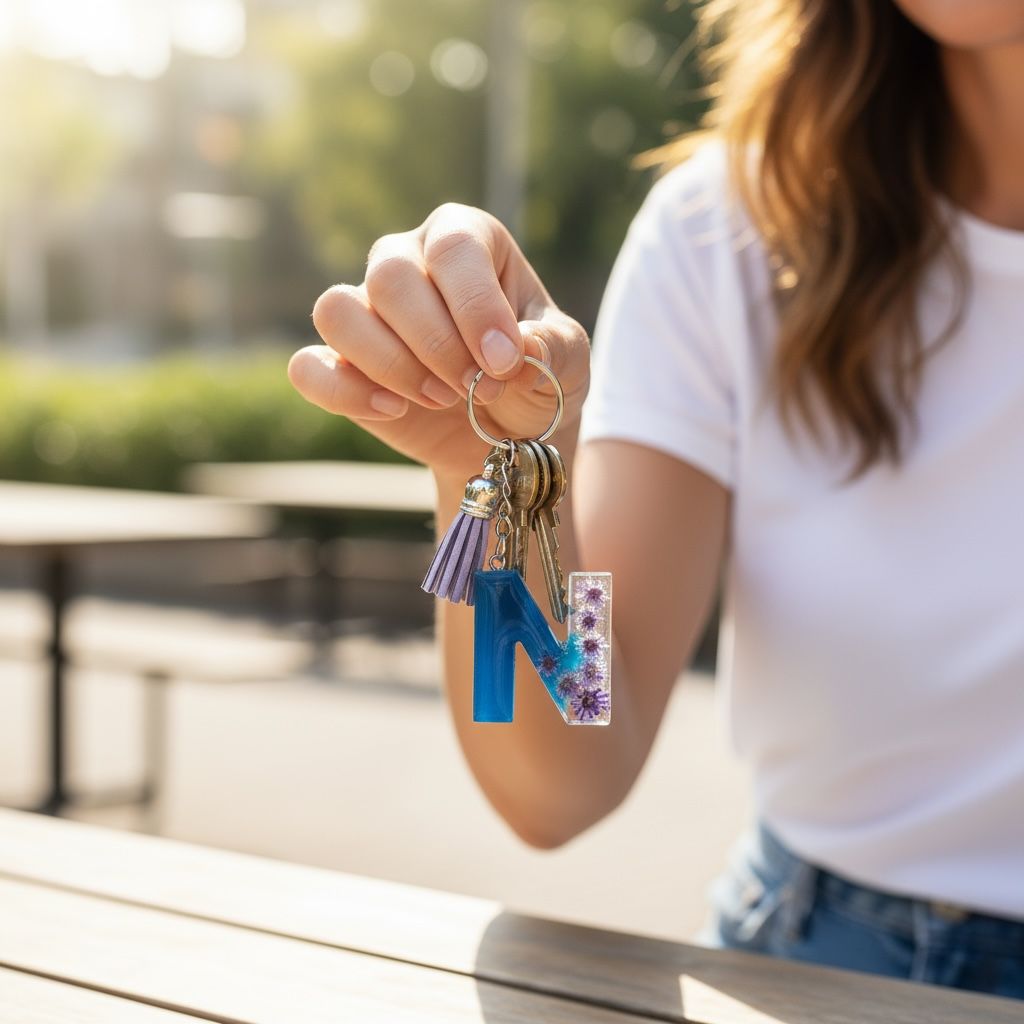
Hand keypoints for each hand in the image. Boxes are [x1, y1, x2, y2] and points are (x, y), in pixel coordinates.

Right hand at [289, 202, 590, 479]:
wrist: (506, 434)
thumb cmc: (534, 378)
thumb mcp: (566, 362)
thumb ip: (551, 348)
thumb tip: (519, 348)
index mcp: (464, 238)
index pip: (453, 249)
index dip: (475, 307)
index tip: (503, 361)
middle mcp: (405, 260)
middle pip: (391, 278)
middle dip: (437, 345)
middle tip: (476, 387)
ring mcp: (364, 309)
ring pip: (338, 312)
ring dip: (393, 365)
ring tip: (440, 397)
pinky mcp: (337, 363)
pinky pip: (308, 368)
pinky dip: (345, 392)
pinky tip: (392, 410)